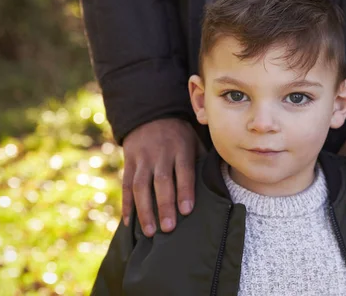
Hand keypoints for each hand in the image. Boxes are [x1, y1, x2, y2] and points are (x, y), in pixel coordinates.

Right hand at [122, 118, 205, 236]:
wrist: (150, 114)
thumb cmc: (180, 134)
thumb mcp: (194, 140)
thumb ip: (203, 160)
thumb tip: (219, 184)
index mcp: (180, 148)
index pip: (183, 170)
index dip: (185, 190)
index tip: (186, 211)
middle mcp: (160, 153)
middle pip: (161, 181)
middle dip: (164, 205)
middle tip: (168, 228)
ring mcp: (142, 158)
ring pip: (141, 185)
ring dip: (144, 210)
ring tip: (150, 232)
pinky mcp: (129, 162)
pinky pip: (126, 184)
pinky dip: (127, 204)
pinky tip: (130, 223)